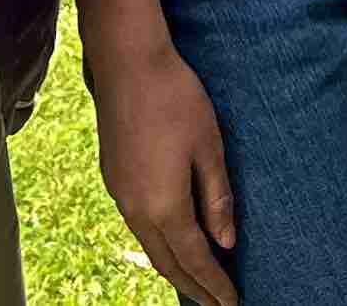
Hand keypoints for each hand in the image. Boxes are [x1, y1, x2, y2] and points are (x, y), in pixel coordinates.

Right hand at [89, 38, 240, 304]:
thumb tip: (226, 242)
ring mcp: (120, 194)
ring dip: (174, 268)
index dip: (215, 283)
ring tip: (197, 283)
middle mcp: (136, 208)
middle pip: (167, 262)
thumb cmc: (176, 99)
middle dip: (194, 287)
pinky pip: (139, 226)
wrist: (128, 64)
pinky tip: (171, 242)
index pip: (194, 257)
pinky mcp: (114, 178)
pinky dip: (159, 244)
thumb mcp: (208, 147)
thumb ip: (217, 198)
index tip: (232, 303)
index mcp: (164, 204)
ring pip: (150, 245)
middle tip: (217, 305)